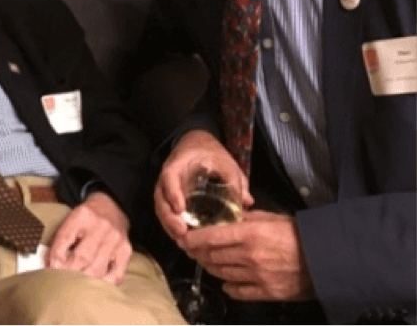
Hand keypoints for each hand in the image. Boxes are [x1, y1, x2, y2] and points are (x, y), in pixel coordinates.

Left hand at [46, 192, 131, 282]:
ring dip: (84, 281)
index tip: (50, 270)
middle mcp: (101, 226)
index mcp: (82, 215)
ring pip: (98, 269)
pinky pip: (116, 275)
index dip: (55, 257)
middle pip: (82, 256)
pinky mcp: (126, 251)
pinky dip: (104, 283)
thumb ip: (61, 240)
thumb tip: (52, 266)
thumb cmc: (85, 220)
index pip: (65, 238)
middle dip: (69, 272)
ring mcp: (115, 239)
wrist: (111, 207)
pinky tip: (95, 285)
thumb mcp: (70, 220)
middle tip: (61, 282)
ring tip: (75, 285)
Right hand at [154, 130, 252, 241]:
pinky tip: (184, 239)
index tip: (180, 209)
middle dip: (169, 218)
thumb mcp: (224, 161)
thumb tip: (246, 202)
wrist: (197, 146)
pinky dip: (173, 227)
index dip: (172, 193)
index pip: (169, 177)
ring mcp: (167, 190)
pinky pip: (167, 214)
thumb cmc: (211, 153)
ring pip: (162, 209)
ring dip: (169, 226)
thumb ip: (234, 179)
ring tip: (182, 241)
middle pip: (161, 199)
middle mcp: (168, 179)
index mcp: (179, 164)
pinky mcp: (171, 200)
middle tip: (182, 233)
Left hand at [181, 209, 314, 301]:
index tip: (183, 237)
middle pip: (210, 257)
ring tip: (205, 261)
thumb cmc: (299, 235)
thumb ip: (246, 218)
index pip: (209, 238)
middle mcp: (249, 256)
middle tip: (191, 248)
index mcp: (249, 234)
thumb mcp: (272, 218)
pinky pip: (237, 291)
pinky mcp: (265, 292)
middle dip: (196, 252)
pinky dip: (228, 286)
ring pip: (220, 273)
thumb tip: (228, 216)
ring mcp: (256, 277)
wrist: (327, 259)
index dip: (191, 239)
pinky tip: (226, 280)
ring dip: (209, 267)